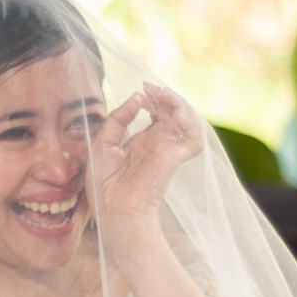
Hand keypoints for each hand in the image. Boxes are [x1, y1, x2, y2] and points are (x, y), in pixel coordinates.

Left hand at [91, 83, 202, 266]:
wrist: (112, 208)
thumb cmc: (105, 184)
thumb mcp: (102, 142)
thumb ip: (118, 119)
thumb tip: (137, 99)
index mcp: (144, 141)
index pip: (158, 113)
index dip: (152, 98)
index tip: (141, 91)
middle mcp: (159, 143)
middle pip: (174, 112)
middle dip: (165, 96)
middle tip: (151, 89)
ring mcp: (169, 149)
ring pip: (188, 120)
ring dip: (178, 103)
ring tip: (162, 96)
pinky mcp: (175, 156)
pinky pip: (194, 136)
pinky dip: (189, 122)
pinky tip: (172, 114)